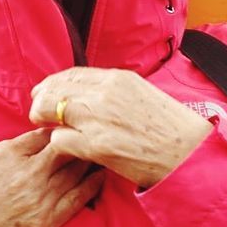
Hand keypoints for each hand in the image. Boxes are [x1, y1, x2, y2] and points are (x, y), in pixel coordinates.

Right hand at [0, 128, 103, 226]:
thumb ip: (13, 149)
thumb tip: (39, 139)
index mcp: (9, 153)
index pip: (48, 132)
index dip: (63, 129)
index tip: (73, 126)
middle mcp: (27, 173)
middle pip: (68, 148)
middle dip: (82, 140)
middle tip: (99, 133)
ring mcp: (39, 199)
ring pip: (77, 171)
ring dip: (92, 160)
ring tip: (105, 151)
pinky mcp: (45, 222)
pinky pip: (78, 199)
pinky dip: (93, 185)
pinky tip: (101, 176)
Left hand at [29, 67, 212, 186]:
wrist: (188, 152)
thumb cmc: (170, 127)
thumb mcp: (143, 94)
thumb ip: (115, 90)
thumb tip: (89, 93)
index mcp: (117, 78)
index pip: (70, 74)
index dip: (52, 84)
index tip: (44, 92)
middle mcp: (104, 93)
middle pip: (54, 90)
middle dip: (41, 102)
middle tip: (38, 114)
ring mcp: (98, 119)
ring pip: (50, 112)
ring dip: (48, 123)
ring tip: (52, 131)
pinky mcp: (95, 145)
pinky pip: (59, 140)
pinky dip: (60, 145)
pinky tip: (68, 149)